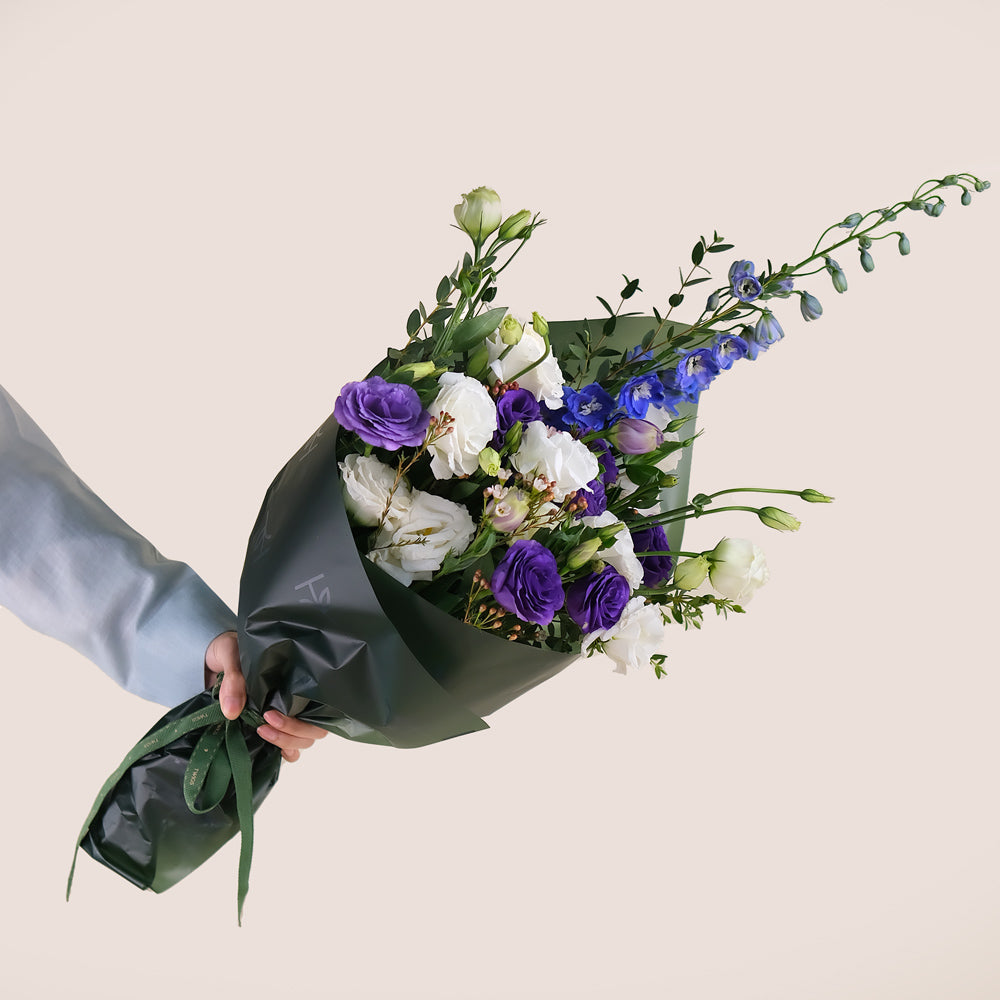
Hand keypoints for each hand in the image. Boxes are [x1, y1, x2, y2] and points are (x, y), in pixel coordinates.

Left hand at [204, 631, 327, 762]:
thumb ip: (233, 680)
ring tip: (260, 732)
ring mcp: (286, 716)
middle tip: (265, 723)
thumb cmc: (229, 649)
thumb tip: (233, 712)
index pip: (318, 706)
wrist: (211, 656)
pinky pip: (289, 750)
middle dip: (293, 732)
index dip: (303, 719)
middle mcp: (295, 700)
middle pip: (314, 729)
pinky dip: (283, 754)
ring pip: (304, 741)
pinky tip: (267, 749)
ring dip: (287, 743)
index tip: (271, 714)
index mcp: (294, 679)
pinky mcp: (270, 729)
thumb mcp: (230, 654)